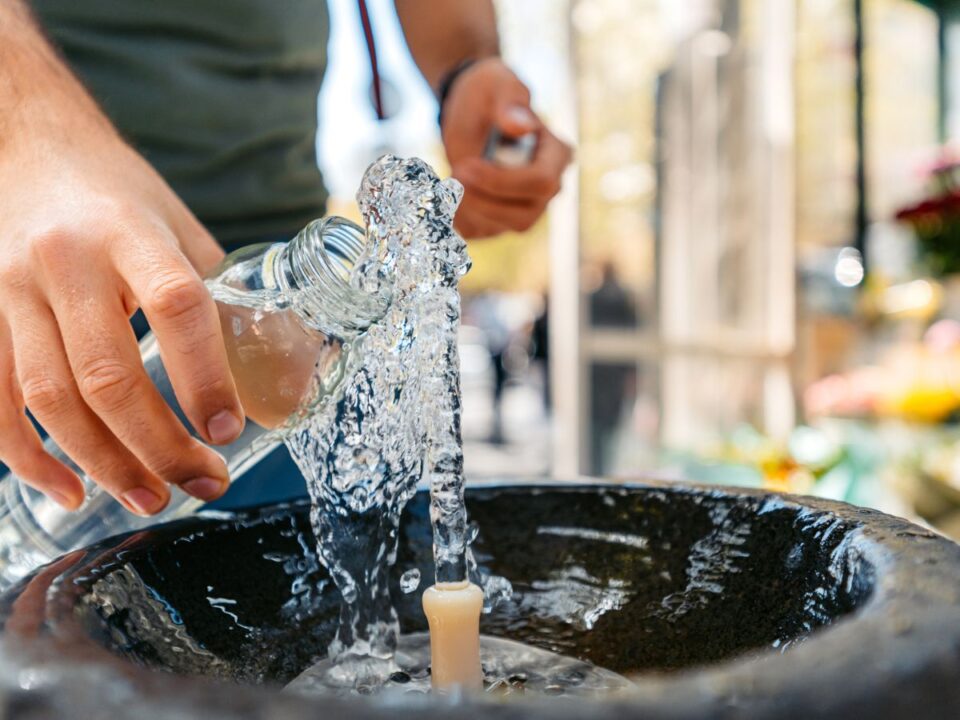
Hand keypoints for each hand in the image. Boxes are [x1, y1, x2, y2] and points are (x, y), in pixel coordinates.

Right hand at [0, 106, 243, 514]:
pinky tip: (67, 488)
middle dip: (159, 445)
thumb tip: (288, 369)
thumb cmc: (117, 197)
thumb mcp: (180, 228)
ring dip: (103, 462)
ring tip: (149, 498)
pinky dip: (26, 456)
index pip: (176, 306)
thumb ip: (223, 296)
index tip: (229, 430)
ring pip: (50, 397)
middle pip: (109, 373)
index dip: (205, 375)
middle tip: (201, 483)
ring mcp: (10, 289)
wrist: (27, 148)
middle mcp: (66, 261)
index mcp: (131, 234)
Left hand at [440, 57, 571, 238]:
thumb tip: (522, 126)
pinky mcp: (501, 219)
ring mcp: (526, 207)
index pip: (541, 183)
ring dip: (468, 209)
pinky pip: (482, 233)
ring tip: (448, 178)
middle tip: (453, 174)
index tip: (465, 166)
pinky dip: (459, 220)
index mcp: (557, 155)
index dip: (502, 182)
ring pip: (502, 227)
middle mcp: (548, 188)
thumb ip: (510, 102)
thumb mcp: (497, 85)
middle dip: (482, 201)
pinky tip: (446, 195)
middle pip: (523, 215)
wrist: (469, 111)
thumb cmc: (488, 92)